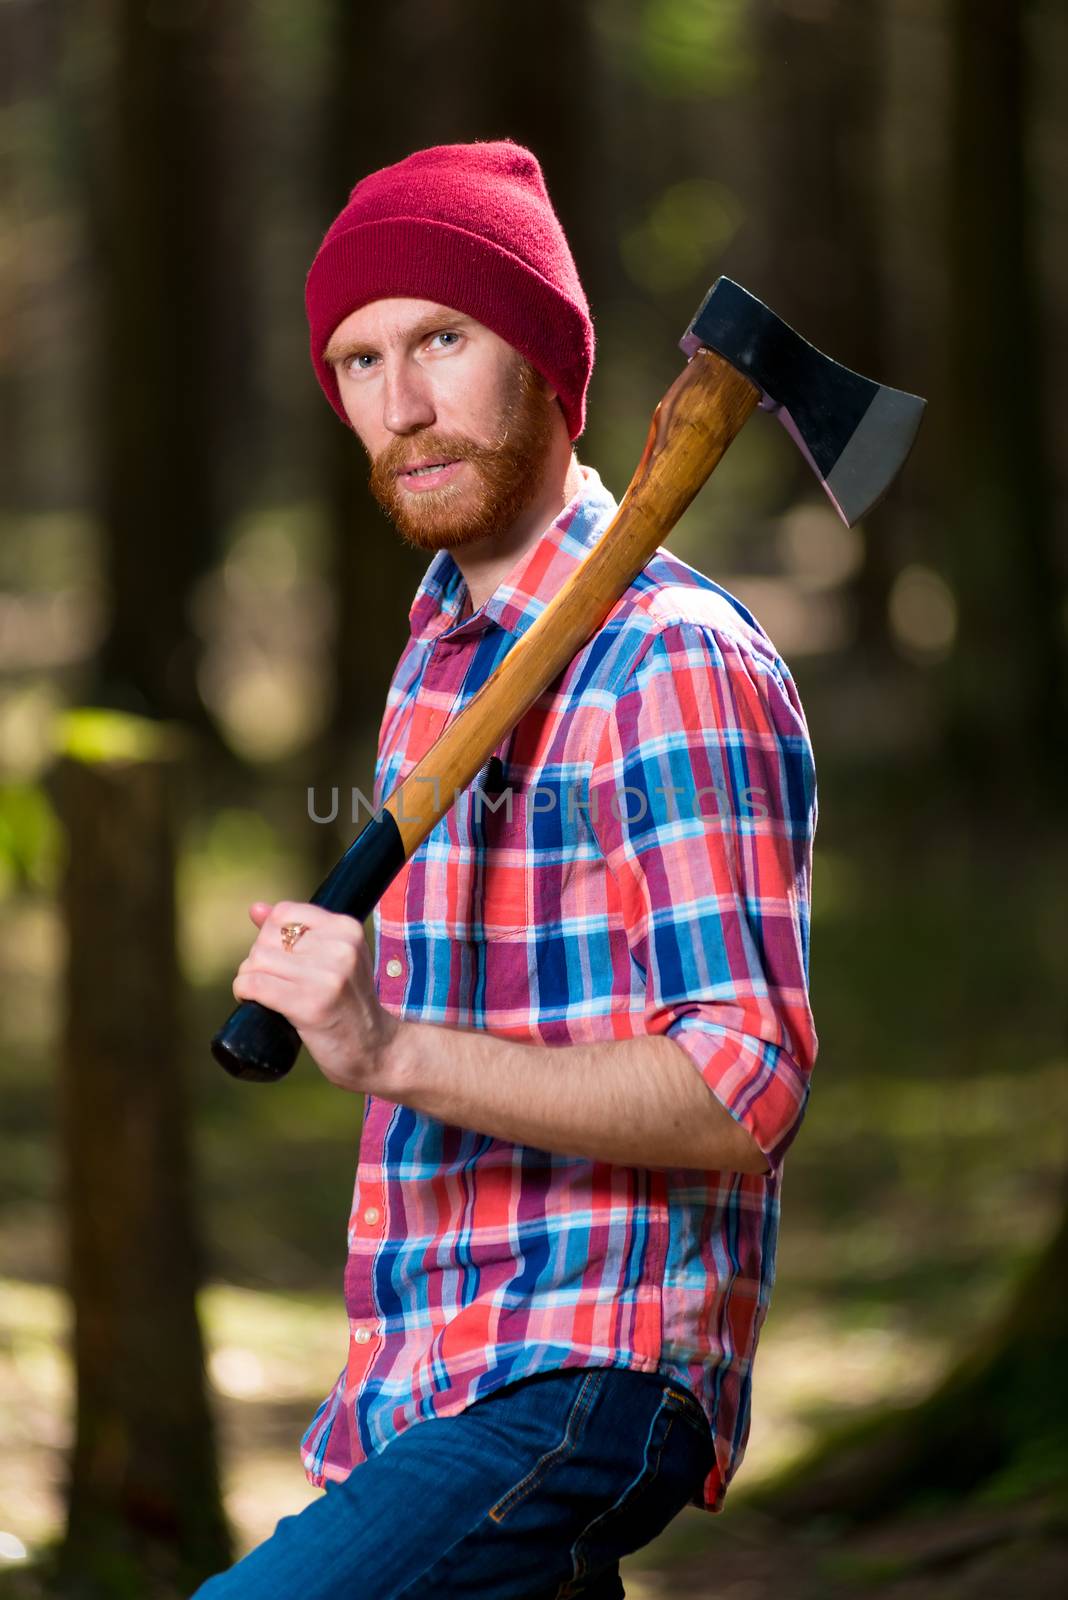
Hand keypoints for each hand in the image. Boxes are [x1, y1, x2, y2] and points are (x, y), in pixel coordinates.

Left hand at [232, 900, 399, 1092]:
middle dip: (259, 962)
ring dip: (250, 979)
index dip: (270, 936)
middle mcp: (341, 948)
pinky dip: (245, 993)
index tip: (281, 960)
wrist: (376, 1050)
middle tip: (276, 984)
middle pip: (266, 939)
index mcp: (347, 929)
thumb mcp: (334, 959)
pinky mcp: (310, 1005)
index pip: (283, 913)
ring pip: (256, 962)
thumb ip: (298, 930)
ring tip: (268, 996)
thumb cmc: (348, 1004)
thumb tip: (256, 908)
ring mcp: (328, 977)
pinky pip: (254, 985)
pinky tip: (257, 1004)